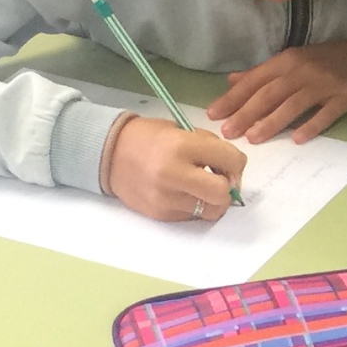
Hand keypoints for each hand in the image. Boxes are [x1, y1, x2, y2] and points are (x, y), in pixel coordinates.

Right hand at [104, 117, 247, 222]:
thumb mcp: (181, 130)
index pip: (231, 161)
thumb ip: (210, 147)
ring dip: (212, 200)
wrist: (109, 154)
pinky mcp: (160, 215)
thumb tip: (233, 170)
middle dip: (228, 187)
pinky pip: (191, 216)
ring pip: (210, 211)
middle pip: (222, 194)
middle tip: (220, 180)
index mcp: (181, 146)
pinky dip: (194, 205)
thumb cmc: (150, 138)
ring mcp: (166, 198)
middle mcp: (173, 175)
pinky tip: (182, 192)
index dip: (236, 163)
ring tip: (201, 188)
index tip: (229, 164)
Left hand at [209, 39, 346, 143]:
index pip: (255, 80)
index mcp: (288, 60)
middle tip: (228, 132)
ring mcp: (325, 83)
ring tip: (253, 138)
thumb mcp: (294, 61)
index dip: (233, 97)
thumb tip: (232, 81)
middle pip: (270, 93)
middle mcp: (303, 70)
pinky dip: (313, 125)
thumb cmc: (329, 61)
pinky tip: (298, 139)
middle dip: (246, 112)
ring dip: (272, 121)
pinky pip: (326, 112)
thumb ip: (264, 73)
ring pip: (294, 103)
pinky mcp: (345, 96)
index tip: (213, 114)